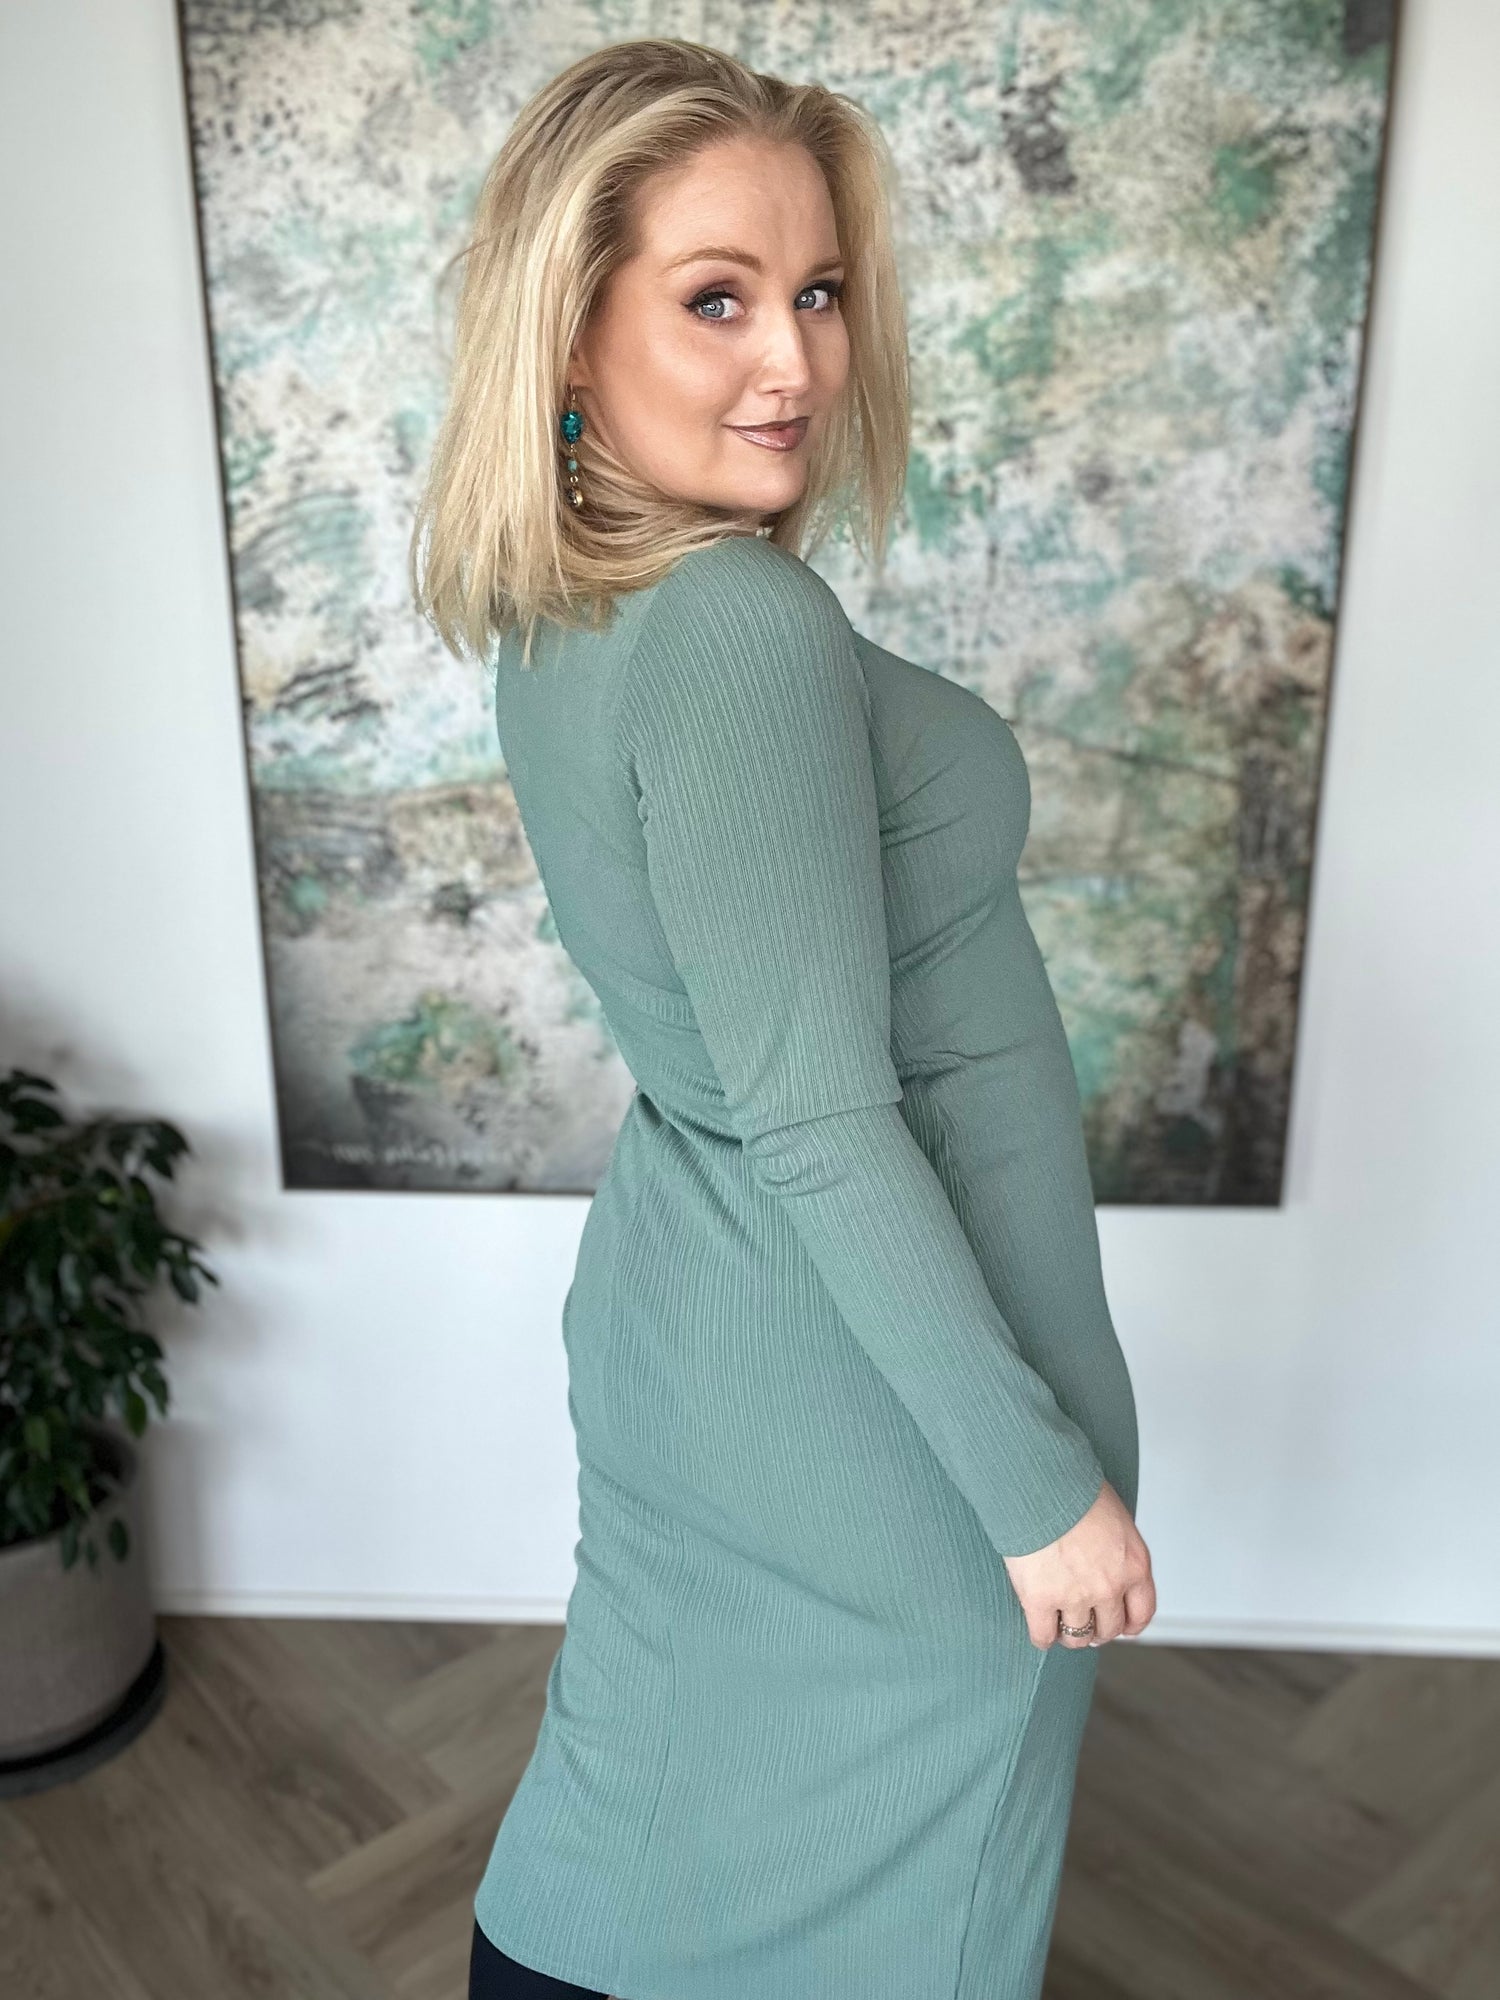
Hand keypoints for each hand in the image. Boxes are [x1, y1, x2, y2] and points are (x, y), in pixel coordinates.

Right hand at [1002, 1478, 1154, 1649]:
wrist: (1041, 1480)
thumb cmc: (1073, 1487)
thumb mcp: (1115, 1517)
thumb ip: (1117, 1548)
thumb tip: (1106, 1561)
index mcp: (1134, 1565)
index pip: (1142, 1612)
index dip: (1130, 1624)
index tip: (1121, 1626)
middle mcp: (1110, 1586)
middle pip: (1109, 1629)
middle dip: (1098, 1630)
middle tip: (1086, 1625)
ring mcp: (1075, 1596)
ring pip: (1077, 1637)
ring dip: (1070, 1635)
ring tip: (1060, 1625)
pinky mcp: (1040, 1599)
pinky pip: (1043, 1635)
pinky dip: (1042, 1637)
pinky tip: (1040, 1630)